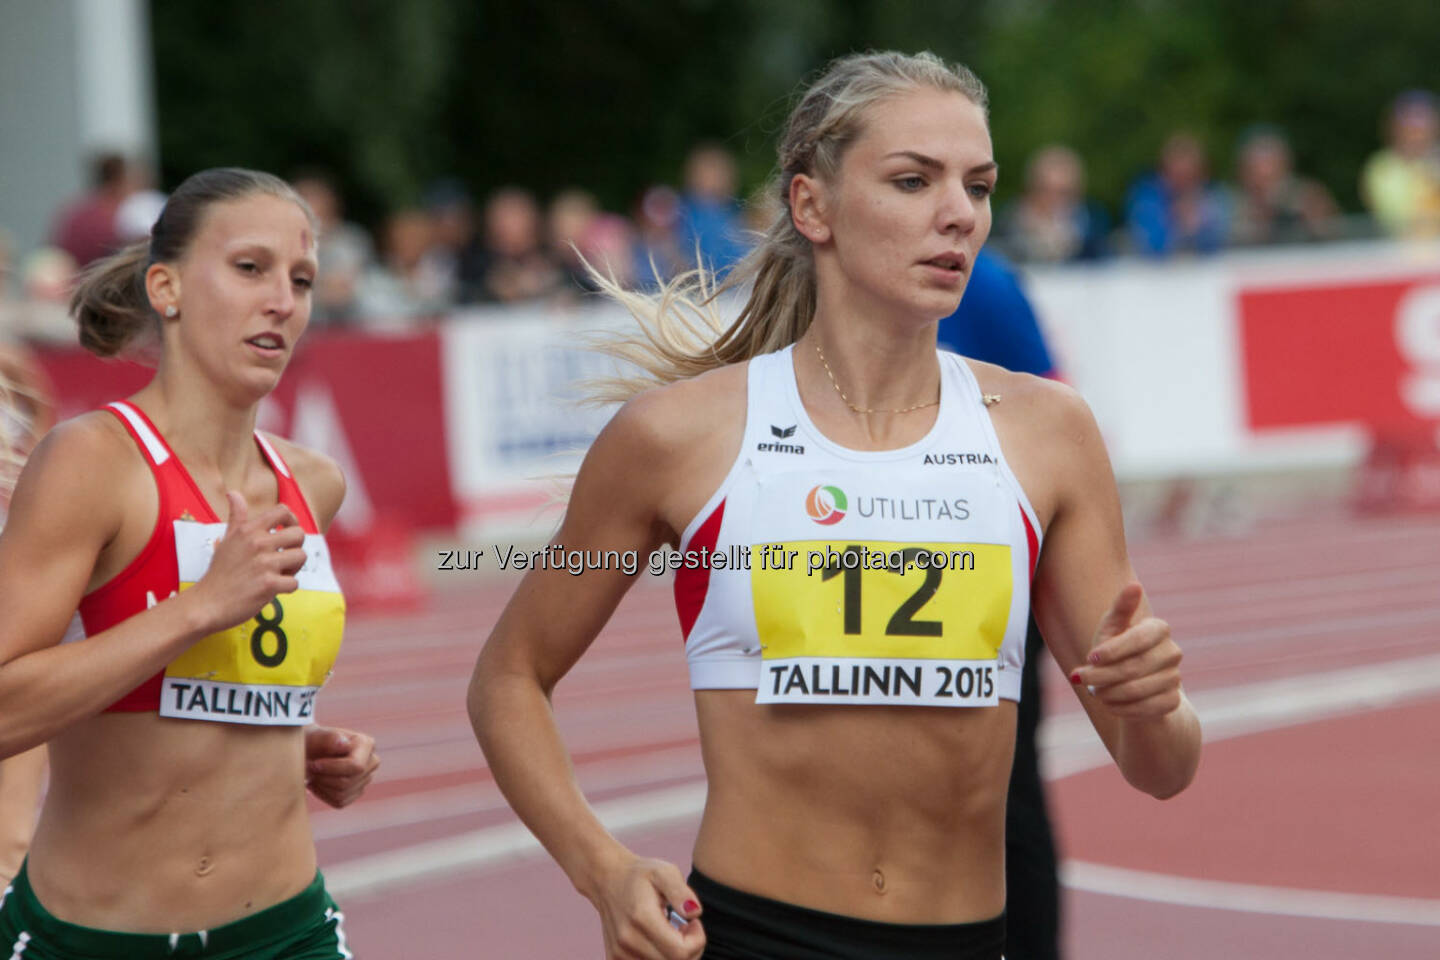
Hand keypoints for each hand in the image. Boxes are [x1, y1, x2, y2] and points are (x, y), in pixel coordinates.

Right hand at [185, 492, 305, 634]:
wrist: (206, 604)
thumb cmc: (220, 572)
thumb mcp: (226, 540)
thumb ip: (236, 517)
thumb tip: (233, 492)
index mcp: (248, 530)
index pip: (283, 511)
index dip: (291, 521)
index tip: (286, 534)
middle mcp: (257, 543)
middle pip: (299, 534)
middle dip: (296, 548)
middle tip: (283, 559)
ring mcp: (264, 564)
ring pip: (301, 557)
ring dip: (294, 568)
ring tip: (279, 574)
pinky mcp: (269, 584)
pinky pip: (295, 582)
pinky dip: (287, 588)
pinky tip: (273, 589)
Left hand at [305, 726, 379, 807]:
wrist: (311, 751)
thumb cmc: (313, 741)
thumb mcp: (316, 737)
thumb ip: (329, 738)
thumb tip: (343, 743)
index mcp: (367, 744)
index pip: (356, 766)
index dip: (333, 768)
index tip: (314, 763)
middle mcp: (371, 762)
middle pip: (347, 782)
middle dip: (324, 778)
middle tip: (310, 768)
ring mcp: (366, 778)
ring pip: (342, 794)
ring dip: (322, 786)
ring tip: (312, 774)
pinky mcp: (357, 792)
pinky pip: (339, 802)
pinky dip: (323, 794)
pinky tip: (316, 783)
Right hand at [592, 854, 705, 959]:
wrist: (607, 880)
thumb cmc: (641, 875)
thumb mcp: (665, 872)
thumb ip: (681, 891)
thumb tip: (694, 913)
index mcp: (642, 918)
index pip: (681, 952)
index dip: (697, 940)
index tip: (694, 922)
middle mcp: (627, 940)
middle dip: (690, 948)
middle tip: (685, 926)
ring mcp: (619, 953)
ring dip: (675, 955)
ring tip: (672, 932)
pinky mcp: (615, 959)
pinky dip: (660, 958)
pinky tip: (659, 941)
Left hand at [1069, 582, 1182, 718]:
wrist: (1130, 685)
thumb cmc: (1115, 650)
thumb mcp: (1111, 628)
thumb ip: (1120, 609)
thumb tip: (1135, 585)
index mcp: (1159, 628)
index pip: (1139, 638)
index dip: (1112, 650)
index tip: (1090, 657)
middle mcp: (1172, 652)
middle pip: (1134, 667)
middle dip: (1102, 675)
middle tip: (1082, 678)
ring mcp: (1175, 677)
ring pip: (1137, 690)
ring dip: (1108, 693)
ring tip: (1094, 691)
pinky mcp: (1173, 701)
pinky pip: (1145, 709)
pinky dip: (1121, 709)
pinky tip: (1108, 704)